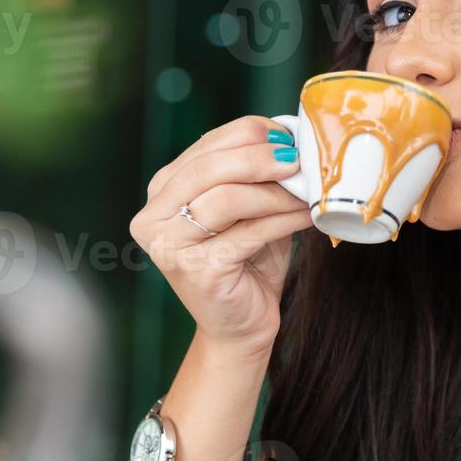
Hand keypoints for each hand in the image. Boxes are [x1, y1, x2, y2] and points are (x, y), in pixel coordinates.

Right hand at [130, 115, 311, 353]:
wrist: (241, 327)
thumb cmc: (247, 263)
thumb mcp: (246, 209)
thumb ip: (253, 174)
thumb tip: (288, 136)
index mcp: (161, 192)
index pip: (204, 147)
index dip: (248, 133)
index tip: (288, 136)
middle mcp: (154, 217)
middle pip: (209, 168)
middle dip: (260, 158)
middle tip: (298, 159)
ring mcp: (170, 246)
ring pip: (226, 198)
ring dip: (275, 192)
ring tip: (306, 191)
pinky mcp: (196, 271)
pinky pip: (247, 232)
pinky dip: (282, 219)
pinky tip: (306, 215)